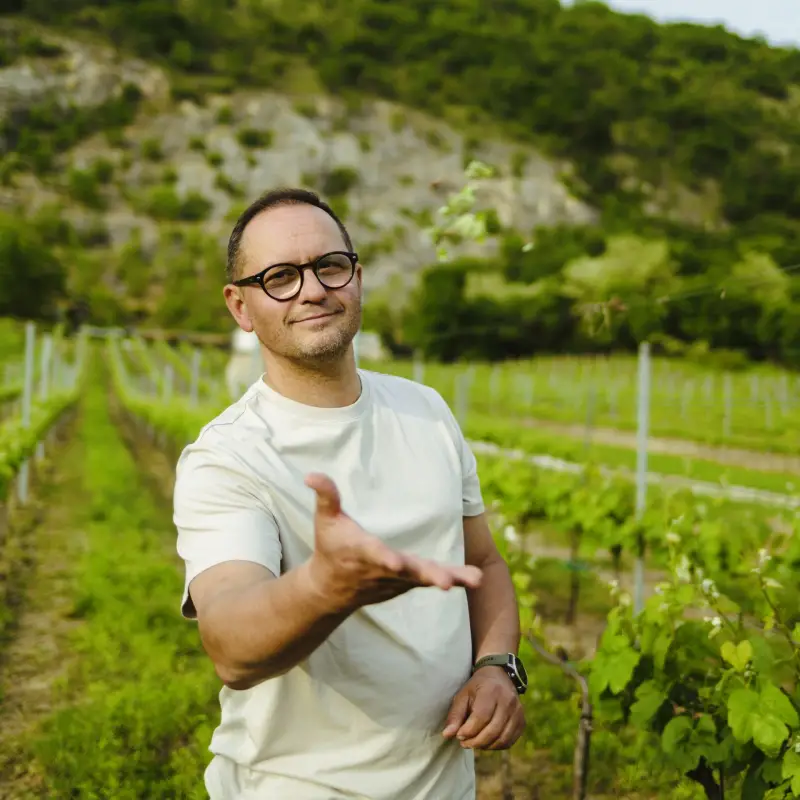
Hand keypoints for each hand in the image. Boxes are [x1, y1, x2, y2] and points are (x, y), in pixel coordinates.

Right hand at [305, 473, 481, 612]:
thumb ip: (325, 496)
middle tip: (446, 583)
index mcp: (361, 552)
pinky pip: (432, 580)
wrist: (331, 589)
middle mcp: (382, 570)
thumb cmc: (330, 547)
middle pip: (407, 572)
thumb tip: (311, 474)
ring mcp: (397, 580)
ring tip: (475, 579)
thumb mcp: (325, 520)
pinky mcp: (407, 583)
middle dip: (427, 576)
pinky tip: (476, 578)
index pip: (374, 555)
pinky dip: (455, 579)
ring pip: (424, 579)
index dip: (384, 558)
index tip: (394, 563)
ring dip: (449, 578)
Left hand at [442, 666, 524, 749]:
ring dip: (485, 746)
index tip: (459, 735)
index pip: (481, 717)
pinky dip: (496, 746)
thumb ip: (455, 715)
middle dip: (475, 742)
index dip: (469, 731)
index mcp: (491, 691)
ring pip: (502, 739)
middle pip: (493, 730)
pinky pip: (509, 741)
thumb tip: (447, 735)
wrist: (499, 676)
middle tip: (464, 743)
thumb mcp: (463, 695)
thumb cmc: (477, 688)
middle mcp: (508, 701)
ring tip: (473, 742)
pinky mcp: (522, 721)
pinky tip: (486, 742)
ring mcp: (518, 712)